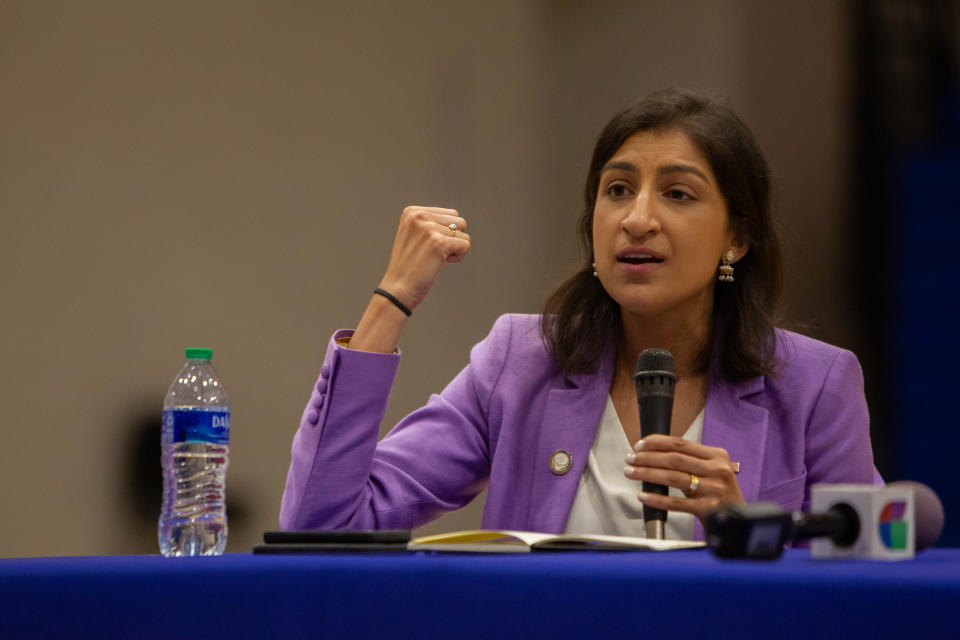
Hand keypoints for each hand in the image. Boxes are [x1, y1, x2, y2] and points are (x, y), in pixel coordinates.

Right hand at [377, 206, 470, 310]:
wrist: (398, 289)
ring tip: (435, 259)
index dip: (445, 233)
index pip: (450, 214)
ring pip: (464, 234)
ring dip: (455, 249)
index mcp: (412, 211)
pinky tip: (440, 263)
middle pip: (459, 221)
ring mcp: (428, 229)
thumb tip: (459, 222)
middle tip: (433, 253)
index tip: (427, 246)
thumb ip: (431, 223)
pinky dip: (458, 257)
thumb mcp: (414, 235)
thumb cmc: (409, 266)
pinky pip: (466, 245)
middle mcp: (419, 216)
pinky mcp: (439, 243)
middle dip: (453, 239)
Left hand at [623, 435, 743, 521]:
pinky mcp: (708, 508)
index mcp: (717, 456)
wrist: (738, 519)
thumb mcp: (711, 470)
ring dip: (647, 474)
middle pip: (674, 459)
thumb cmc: (719, 493)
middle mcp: (717, 470)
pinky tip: (644, 495)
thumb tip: (652, 453)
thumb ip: (690, 460)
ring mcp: (714, 489)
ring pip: (673, 477)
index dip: (656, 442)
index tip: (639, 445)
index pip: (681, 443)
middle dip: (647, 457)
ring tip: (632, 473)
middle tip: (630, 459)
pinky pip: (676, 502)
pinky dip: (657, 499)